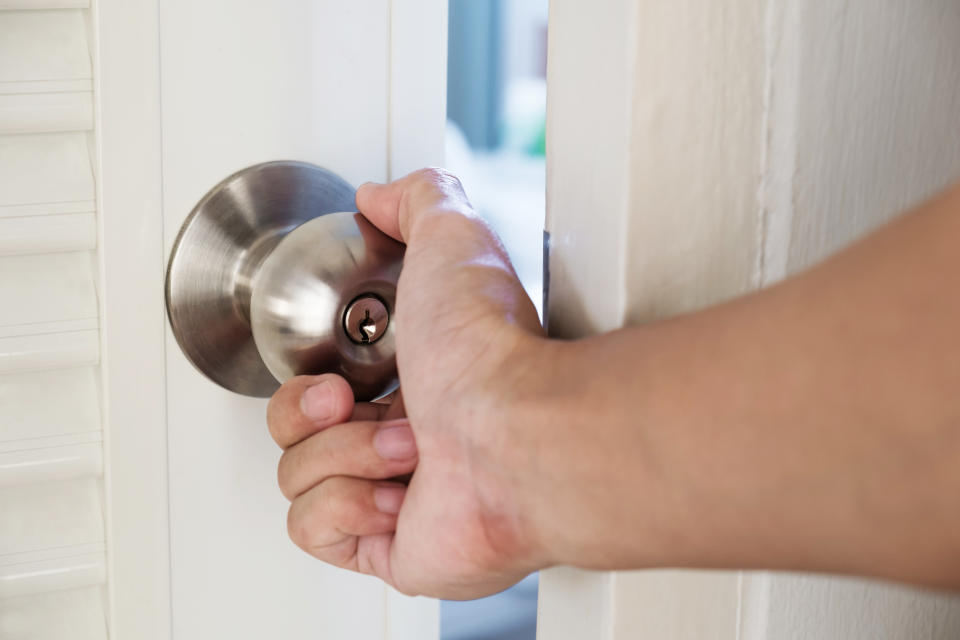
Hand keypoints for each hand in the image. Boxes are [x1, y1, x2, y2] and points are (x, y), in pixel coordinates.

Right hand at [266, 169, 546, 598]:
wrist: (517, 434)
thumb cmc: (489, 351)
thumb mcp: (451, 238)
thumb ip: (417, 200)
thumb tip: (378, 196)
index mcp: (410, 384)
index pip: (320, 387)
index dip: (306, 381)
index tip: (337, 373)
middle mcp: (402, 441)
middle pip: (295, 435)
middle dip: (311, 414)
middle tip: (353, 403)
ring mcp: (395, 498)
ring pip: (297, 481)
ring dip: (344, 455)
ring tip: (406, 447)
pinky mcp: (389, 549)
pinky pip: (314, 532)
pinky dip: (344, 506)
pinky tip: (396, 494)